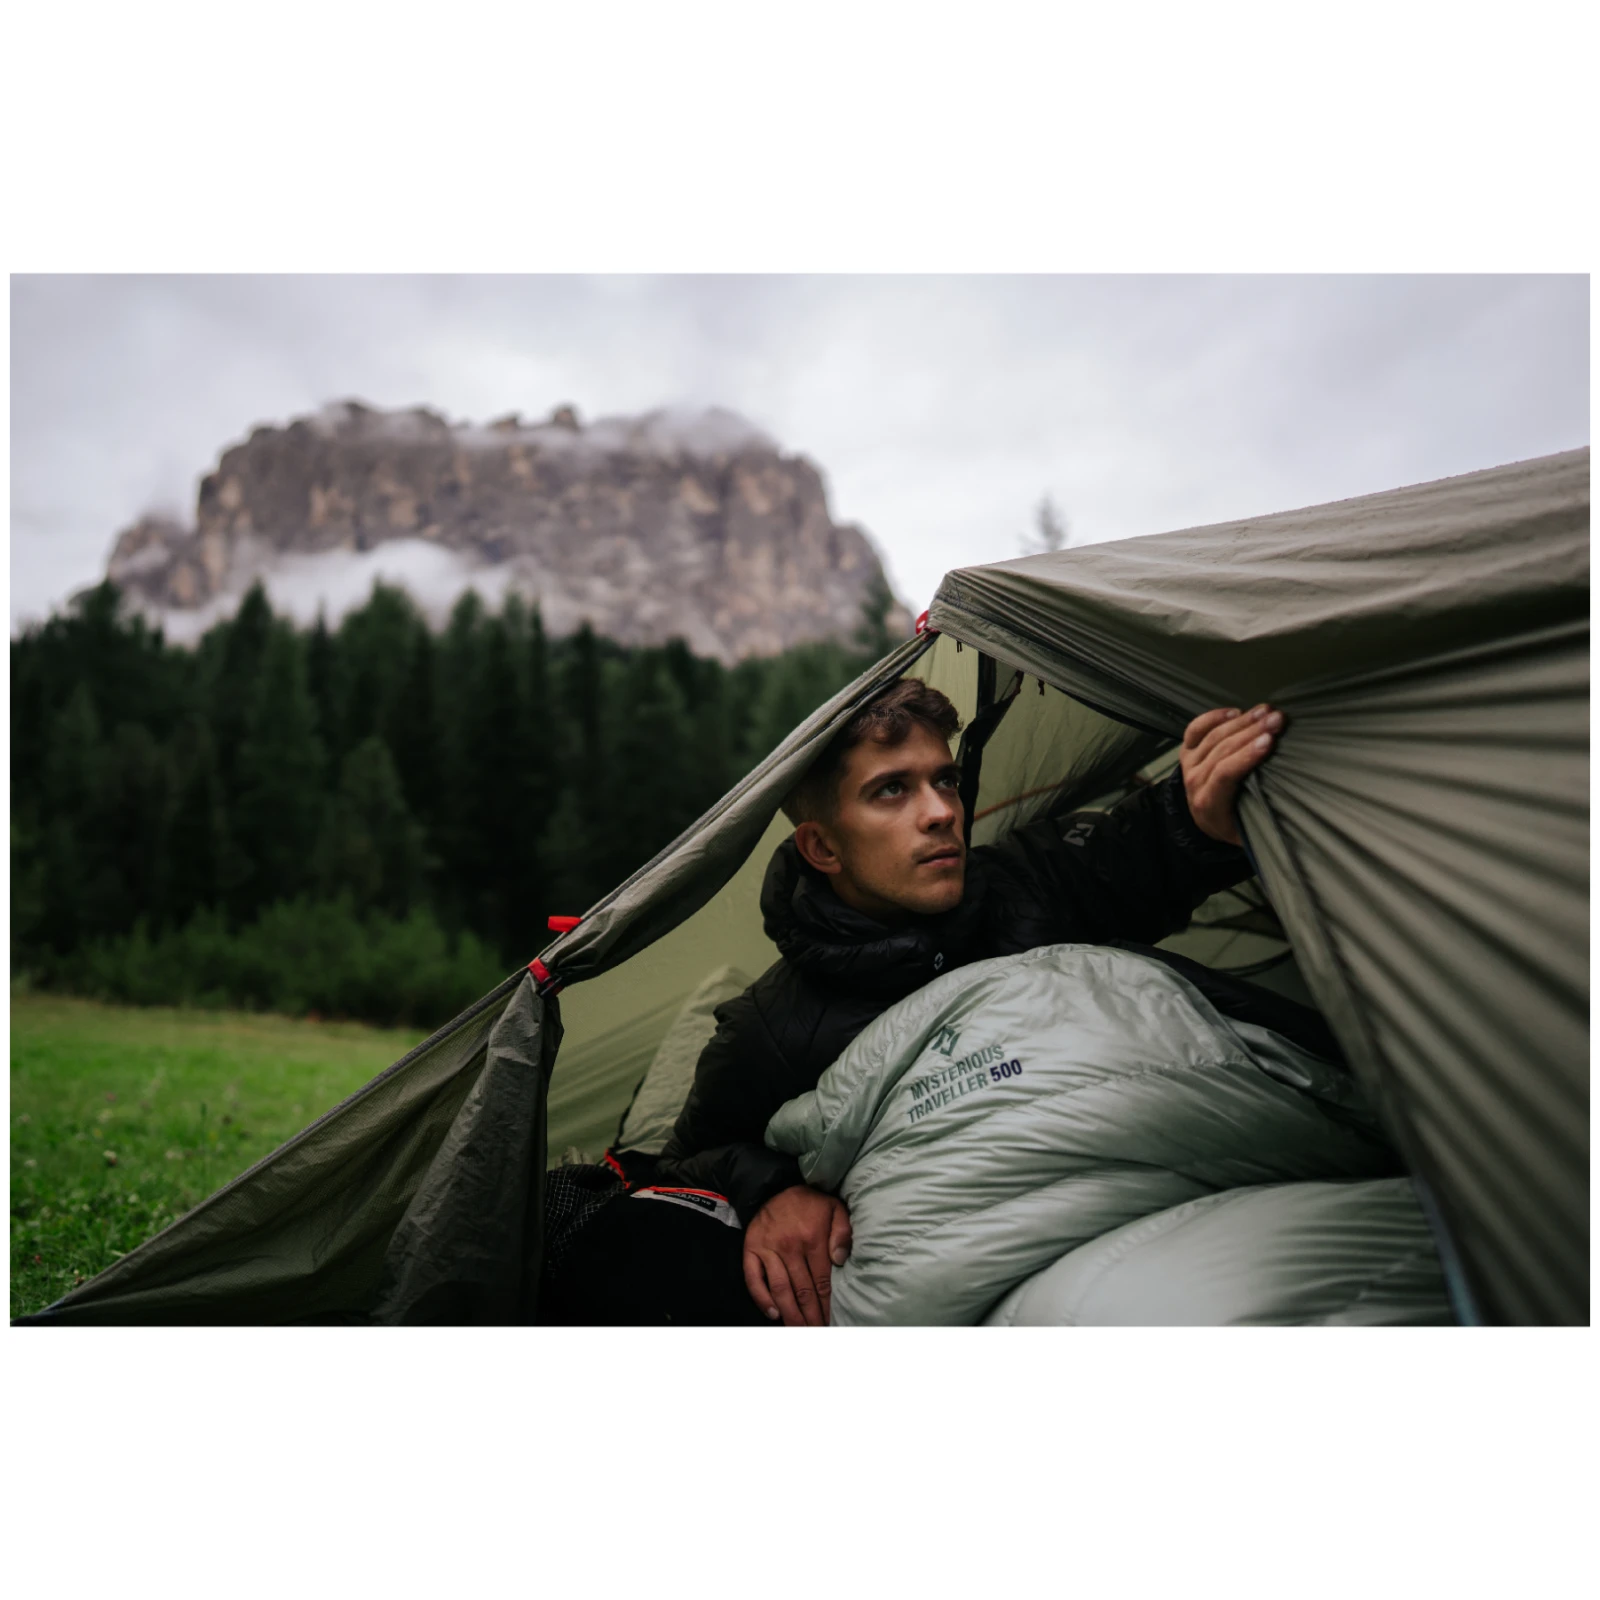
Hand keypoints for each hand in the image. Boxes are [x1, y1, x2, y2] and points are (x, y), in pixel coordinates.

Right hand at [742, 1184, 851, 1325]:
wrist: (774, 1186)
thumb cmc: (809, 1202)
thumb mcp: (834, 1208)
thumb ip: (842, 1233)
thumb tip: (841, 1261)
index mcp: (812, 1238)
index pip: (822, 1282)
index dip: (827, 1305)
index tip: (831, 1323)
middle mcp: (789, 1246)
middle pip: (802, 1290)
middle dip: (811, 1317)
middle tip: (816, 1335)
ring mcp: (768, 1249)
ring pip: (780, 1289)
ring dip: (790, 1314)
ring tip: (799, 1332)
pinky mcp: (751, 1249)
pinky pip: (754, 1279)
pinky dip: (762, 1299)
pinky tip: (773, 1314)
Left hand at [1179, 704, 1284, 846]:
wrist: (1208, 821)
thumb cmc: (1235, 824)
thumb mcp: (1249, 830)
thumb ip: (1263, 815)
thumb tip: (1290, 801)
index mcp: (1209, 804)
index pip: (1224, 775)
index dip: (1246, 756)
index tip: (1269, 741)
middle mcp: (1194, 783)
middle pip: (1222, 750)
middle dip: (1252, 732)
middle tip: (1277, 720)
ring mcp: (1188, 766)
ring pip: (1213, 737)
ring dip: (1242, 721)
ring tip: (1267, 712)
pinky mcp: (1186, 752)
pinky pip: (1195, 729)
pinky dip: (1215, 717)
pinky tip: (1237, 711)